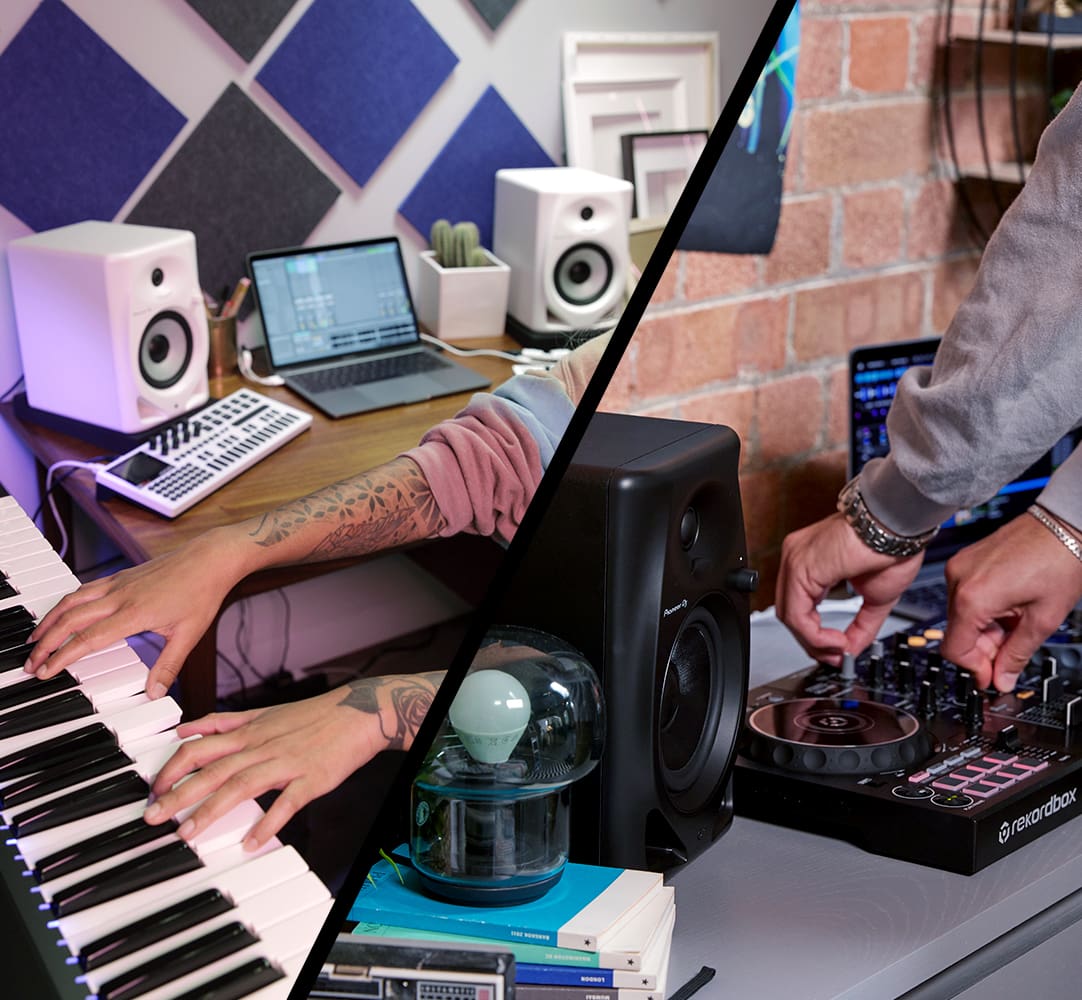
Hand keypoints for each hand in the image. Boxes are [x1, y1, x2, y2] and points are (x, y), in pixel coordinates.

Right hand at [26, 531, 243, 697]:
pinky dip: (66, 603)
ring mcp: (119, 583)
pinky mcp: (122, 576)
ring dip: (50, 620)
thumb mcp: (189, 635)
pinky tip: (62, 613)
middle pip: (70, 619)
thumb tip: (155, 693)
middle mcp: (120, 596)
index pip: (88, 639)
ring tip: (35, 639)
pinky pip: (84, 589)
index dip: (62, 657)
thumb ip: (168, 666)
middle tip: (30, 661)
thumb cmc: (202, 592)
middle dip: (45, 642)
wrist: (211, 557)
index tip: (46, 671)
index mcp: (134, 613)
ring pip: (72, 600)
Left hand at [143, 671, 443, 849]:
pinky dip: (267, 823)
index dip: (172, 767)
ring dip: (211, 811)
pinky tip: (251, 842)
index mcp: (250, 730)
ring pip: (241, 786)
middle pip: (212, 769)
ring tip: (188, 834)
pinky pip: (286, 803)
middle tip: (152, 817)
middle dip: (178, 794)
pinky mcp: (312, 778)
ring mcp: (287, 762)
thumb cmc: (313, 715)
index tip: (153, 788)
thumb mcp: (265, 712)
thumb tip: (186, 728)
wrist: (360, 711)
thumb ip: (224, 722)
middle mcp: (262, 745)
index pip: (200, 746)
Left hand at [776, 513, 924, 663]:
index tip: (836, 650)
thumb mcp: (875, 599)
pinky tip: (837, 639)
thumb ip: (860, 627)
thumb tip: (849, 651)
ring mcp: (794, 561)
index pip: (799, 605)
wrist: (899, 526)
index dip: (814, 635)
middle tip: (836, 656)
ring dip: (814, 643)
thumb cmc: (891, 547)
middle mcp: (796, 558)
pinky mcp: (799, 568)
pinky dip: (815, 636)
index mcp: (810, 561)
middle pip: (790, 613)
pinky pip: (797, 615)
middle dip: (813, 642)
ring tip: (839, 649)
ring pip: (790, 617)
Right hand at [942, 512, 1081, 692]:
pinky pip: (965, 596)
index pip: (954, 649)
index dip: (975, 668)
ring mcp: (960, 567)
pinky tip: (1009, 608)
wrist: (1064, 524)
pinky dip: (983, 610)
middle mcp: (958, 580)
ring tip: (1016, 625)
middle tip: (1010, 655)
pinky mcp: (966, 560)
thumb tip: (1003, 678)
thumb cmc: (1060, 561)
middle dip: (983, 650)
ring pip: (960, 615)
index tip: (993, 677)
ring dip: (984, 630)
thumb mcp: (1043, 619)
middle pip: (956, 633)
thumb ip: (1017, 653)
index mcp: (973, 598)